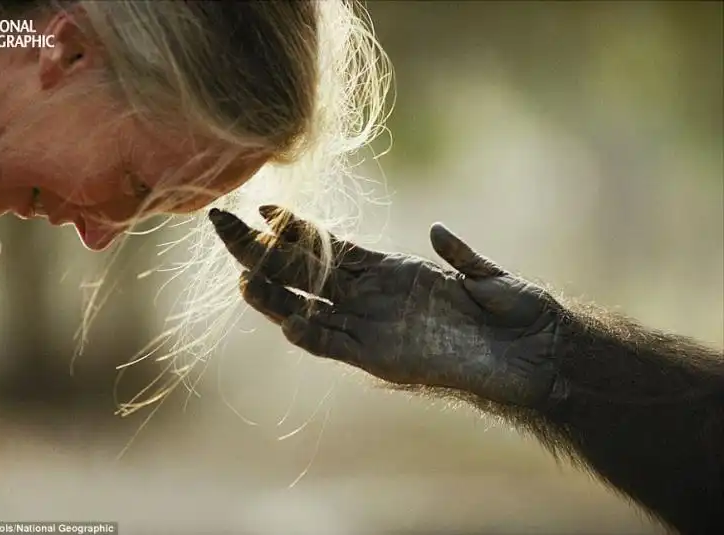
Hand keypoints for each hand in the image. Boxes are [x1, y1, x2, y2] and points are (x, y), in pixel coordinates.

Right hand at [208, 206, 564, 407]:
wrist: (537, 357)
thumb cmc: (516, 314)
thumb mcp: (483, 277)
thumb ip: (458, 255)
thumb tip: (435, 232)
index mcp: (392, 273)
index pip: (330, 247)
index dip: (295, 228)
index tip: (263, 206)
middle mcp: (374, 299)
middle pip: (305, 272)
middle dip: (263, 250)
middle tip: (223, 224)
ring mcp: (375, 328)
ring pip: (311, 309)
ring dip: (277, 297)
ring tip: (240, 278)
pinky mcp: (384, 358)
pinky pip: (338, 346)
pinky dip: (313, 335)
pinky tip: (287, 322)